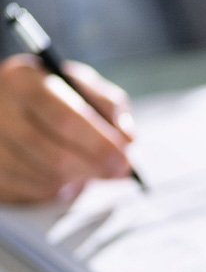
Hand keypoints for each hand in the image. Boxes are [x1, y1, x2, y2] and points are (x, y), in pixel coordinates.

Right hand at [0, 55, 135, 202]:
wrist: (10, 104)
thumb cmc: (56, 95)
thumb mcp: (83, 87)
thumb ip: (110, 107)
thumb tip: (127, 139)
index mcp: (25, 80)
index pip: (65, 119)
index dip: (99, 144)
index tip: (125, 159)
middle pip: (54, 155)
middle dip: (94, 168)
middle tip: (119, 172)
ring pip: (44, 177)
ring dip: (77, 179)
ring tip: (91, 170)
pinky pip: (30, 191)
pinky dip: (56, 189)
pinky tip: (66, 178)